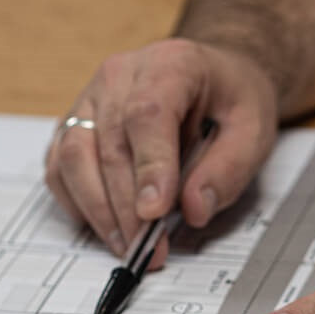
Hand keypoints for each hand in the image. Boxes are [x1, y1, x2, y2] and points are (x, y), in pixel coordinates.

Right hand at [46, 38, 279, 258]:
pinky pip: (60, 166)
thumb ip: (228, 169)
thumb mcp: (254, 129)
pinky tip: (104, 225)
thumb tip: (194, 209)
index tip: (154, 213)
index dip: (149, 167)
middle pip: (109, 143)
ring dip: (98, 210)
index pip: (148, 114)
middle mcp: (119, 75)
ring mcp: (90, 98)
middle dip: (126, 206)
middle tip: (148, 249)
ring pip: (74, 156)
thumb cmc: (230, 99)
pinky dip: (77, 202)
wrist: (210, 76)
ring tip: (127, 246)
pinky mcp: (74, 124)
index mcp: (170, 64)